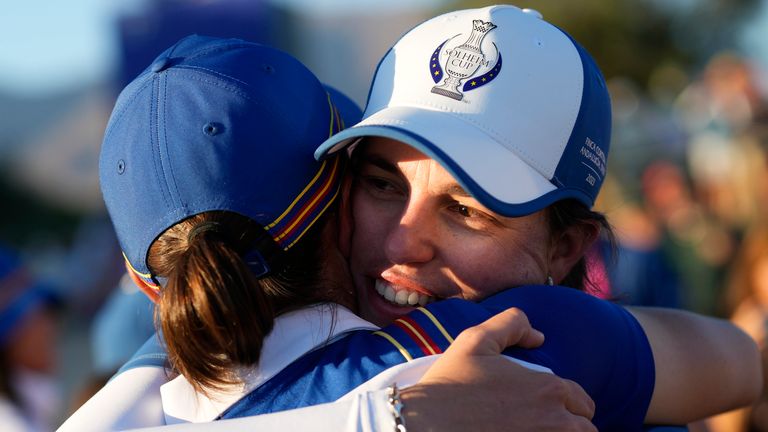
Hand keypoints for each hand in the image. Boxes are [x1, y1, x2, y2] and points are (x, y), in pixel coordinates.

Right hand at [401, 308, 596, 430]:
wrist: (423, 423)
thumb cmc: (450, 383)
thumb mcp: (475, 340)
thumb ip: (510, 324)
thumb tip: (538, 335)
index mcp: (548, 389)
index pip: (584, 403)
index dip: (571, 405)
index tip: (549, 409)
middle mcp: (554, 421)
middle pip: (586, 430)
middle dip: (572, 426)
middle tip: (546, 423)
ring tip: (538, 430)